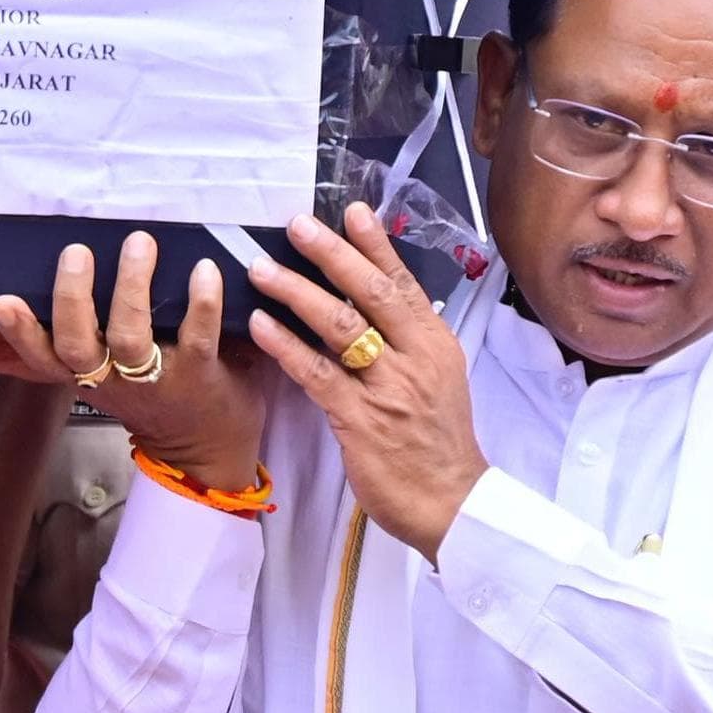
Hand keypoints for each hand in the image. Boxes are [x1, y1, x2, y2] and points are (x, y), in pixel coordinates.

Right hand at [0, 233, 263, 494]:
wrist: (205, 452)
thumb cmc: (149, 403)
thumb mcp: (92, 385)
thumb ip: (42, 364)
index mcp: (84, 376)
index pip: (41, 357)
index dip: (20, 333)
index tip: (3, 300)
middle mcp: (114, 378)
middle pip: (79, 345)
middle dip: (72, 298)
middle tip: (76, 252)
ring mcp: (157, 377)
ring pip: (131, 337)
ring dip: (132, 288)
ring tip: (138, 244)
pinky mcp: (201, 373)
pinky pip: (197, 337)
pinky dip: (201, 302)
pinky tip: (203, 270)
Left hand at [245, 204, 483, 559]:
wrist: (452, 502)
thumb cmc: (438, 440)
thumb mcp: (438, 378)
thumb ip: (408, 339)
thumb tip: (377, 300)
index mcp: (435, 343)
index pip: (402, 283)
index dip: (376, 244)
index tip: (351, 210)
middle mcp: (414, 357)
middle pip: (369, 293)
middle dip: (331, 254)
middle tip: (296, 225)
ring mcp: (387, 387)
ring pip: (338, 326)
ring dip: (296, 291)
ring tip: (261, 268)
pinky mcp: (359, 419)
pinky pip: (316, 373)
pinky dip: (286, 345)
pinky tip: (261, 325)